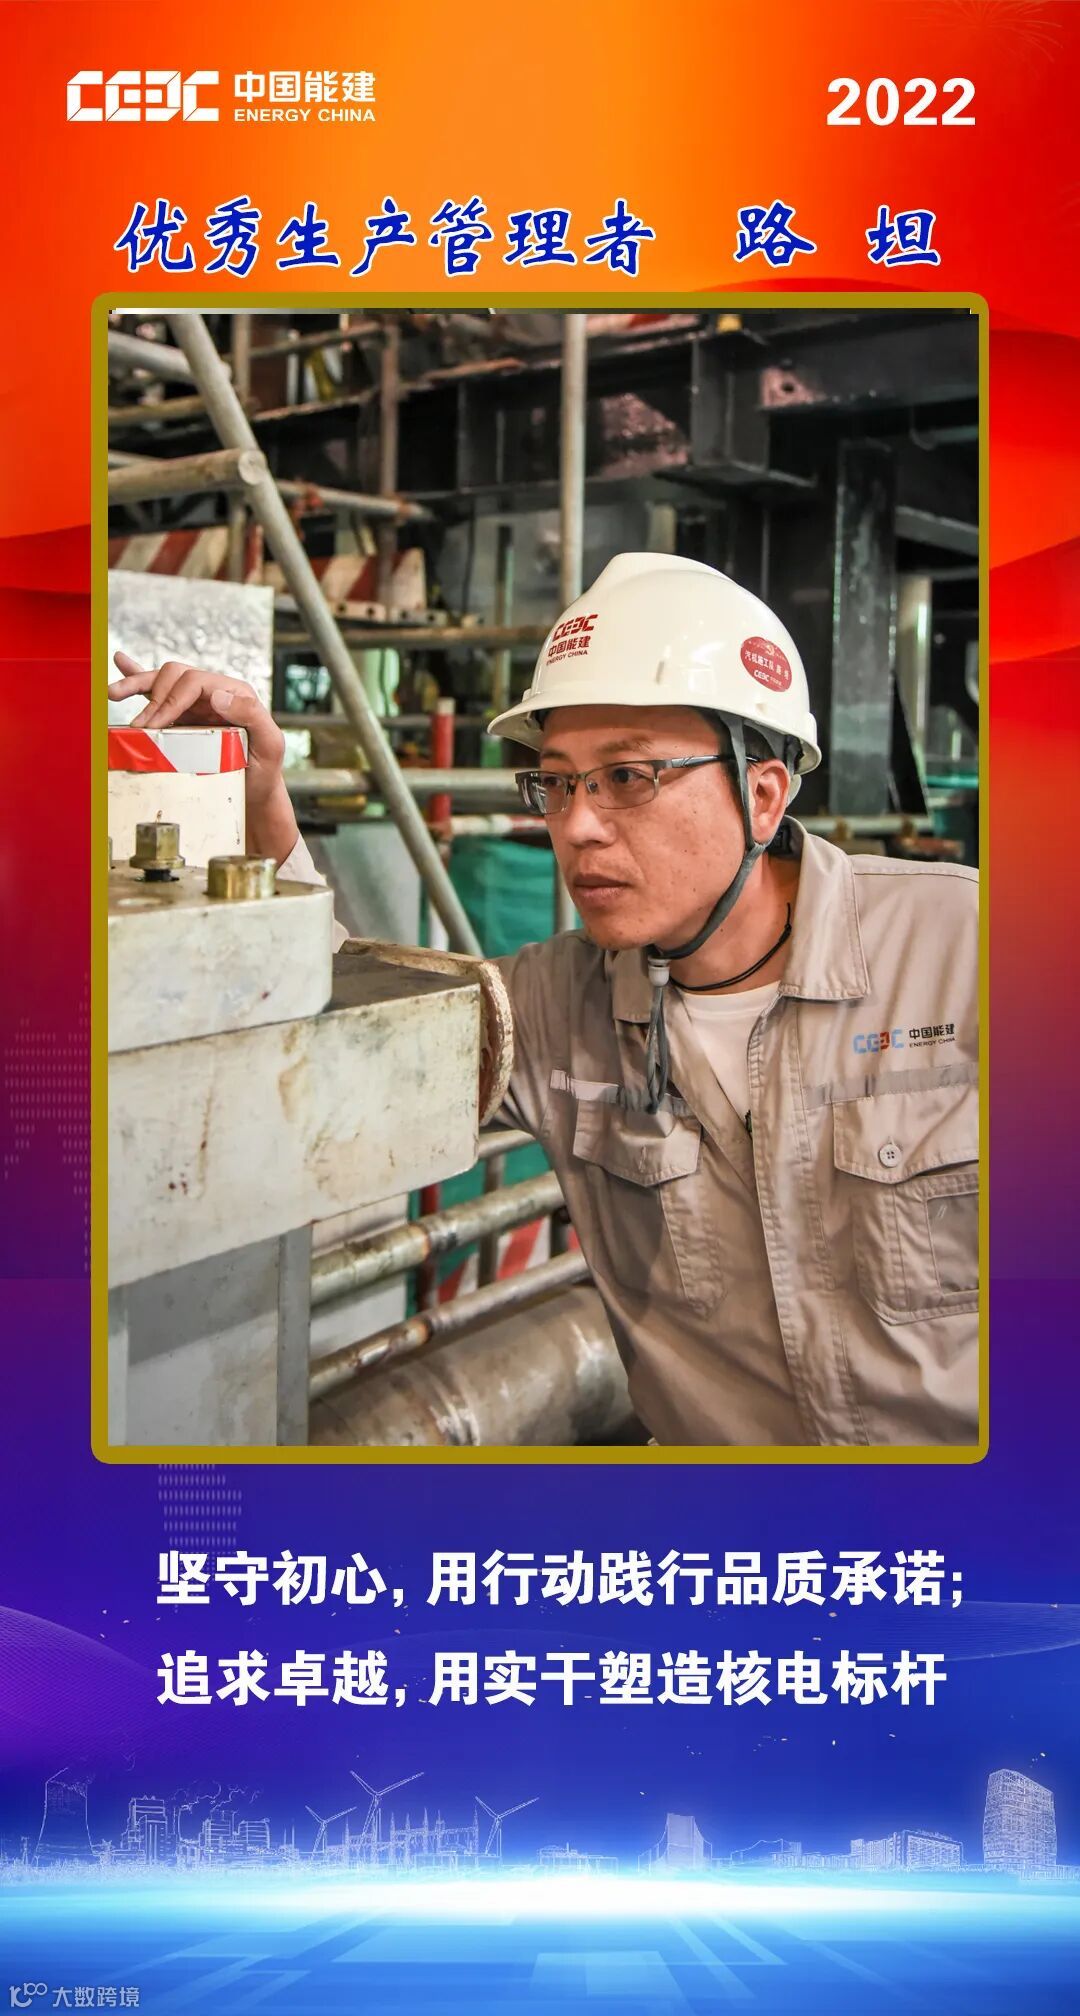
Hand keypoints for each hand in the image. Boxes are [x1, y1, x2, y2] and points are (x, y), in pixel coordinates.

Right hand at [109, 651, 299, 863]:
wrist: (255, 791)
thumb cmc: (265, 770)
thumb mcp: (270, 744)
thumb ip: (252, 715)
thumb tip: (218, 695)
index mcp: (235, 694)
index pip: (196, 682)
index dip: (171, 700)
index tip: (155, 726)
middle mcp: (214, 692)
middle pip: (176, 676)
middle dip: (153, 699)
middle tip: (139, 728)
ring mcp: (198, 702)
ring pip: (163, 680)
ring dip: (137, 683)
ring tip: (114, 693)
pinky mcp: (184, 714)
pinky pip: (159, 690)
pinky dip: (140, 676)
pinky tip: (122, 662)